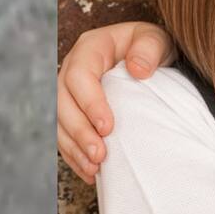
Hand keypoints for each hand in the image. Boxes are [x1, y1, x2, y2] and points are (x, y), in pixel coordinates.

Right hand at [58, 21, 171, 182]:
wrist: (146, 58)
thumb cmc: (150, 48)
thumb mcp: (156, 40)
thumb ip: (148, 49)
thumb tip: (138, 70)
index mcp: (89, 49)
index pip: (79, 76)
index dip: (89, 103)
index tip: (108, 128)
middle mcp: (71, 70)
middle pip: (62, 103)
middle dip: (79, 132)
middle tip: (100, 154)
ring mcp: (68, 93)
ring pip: (58, 123)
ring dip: (74, 148)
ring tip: (95, 168)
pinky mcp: (72, 113)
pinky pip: (64, 136)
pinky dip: (75, 156)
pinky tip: (90, 172)